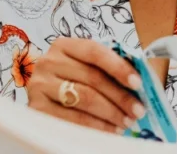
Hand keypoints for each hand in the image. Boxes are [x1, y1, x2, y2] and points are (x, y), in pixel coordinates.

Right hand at [27, 37, 145, 134]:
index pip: (95, 52)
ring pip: (84, 99)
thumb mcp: (87, 66)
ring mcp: (39, 85)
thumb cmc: (73, 79)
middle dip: (120, 96)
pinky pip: (71, 119)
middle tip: (138, 110)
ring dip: (111, 113)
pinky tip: (109, 130)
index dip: (119, 67)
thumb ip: (108, 67)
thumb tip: (139, 79)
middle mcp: (48, 62)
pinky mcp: (36, 109)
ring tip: (127, 122)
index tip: (138, 83)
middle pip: (92, 78)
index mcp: (64, 45)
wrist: (43, 96)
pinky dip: (95, 126)